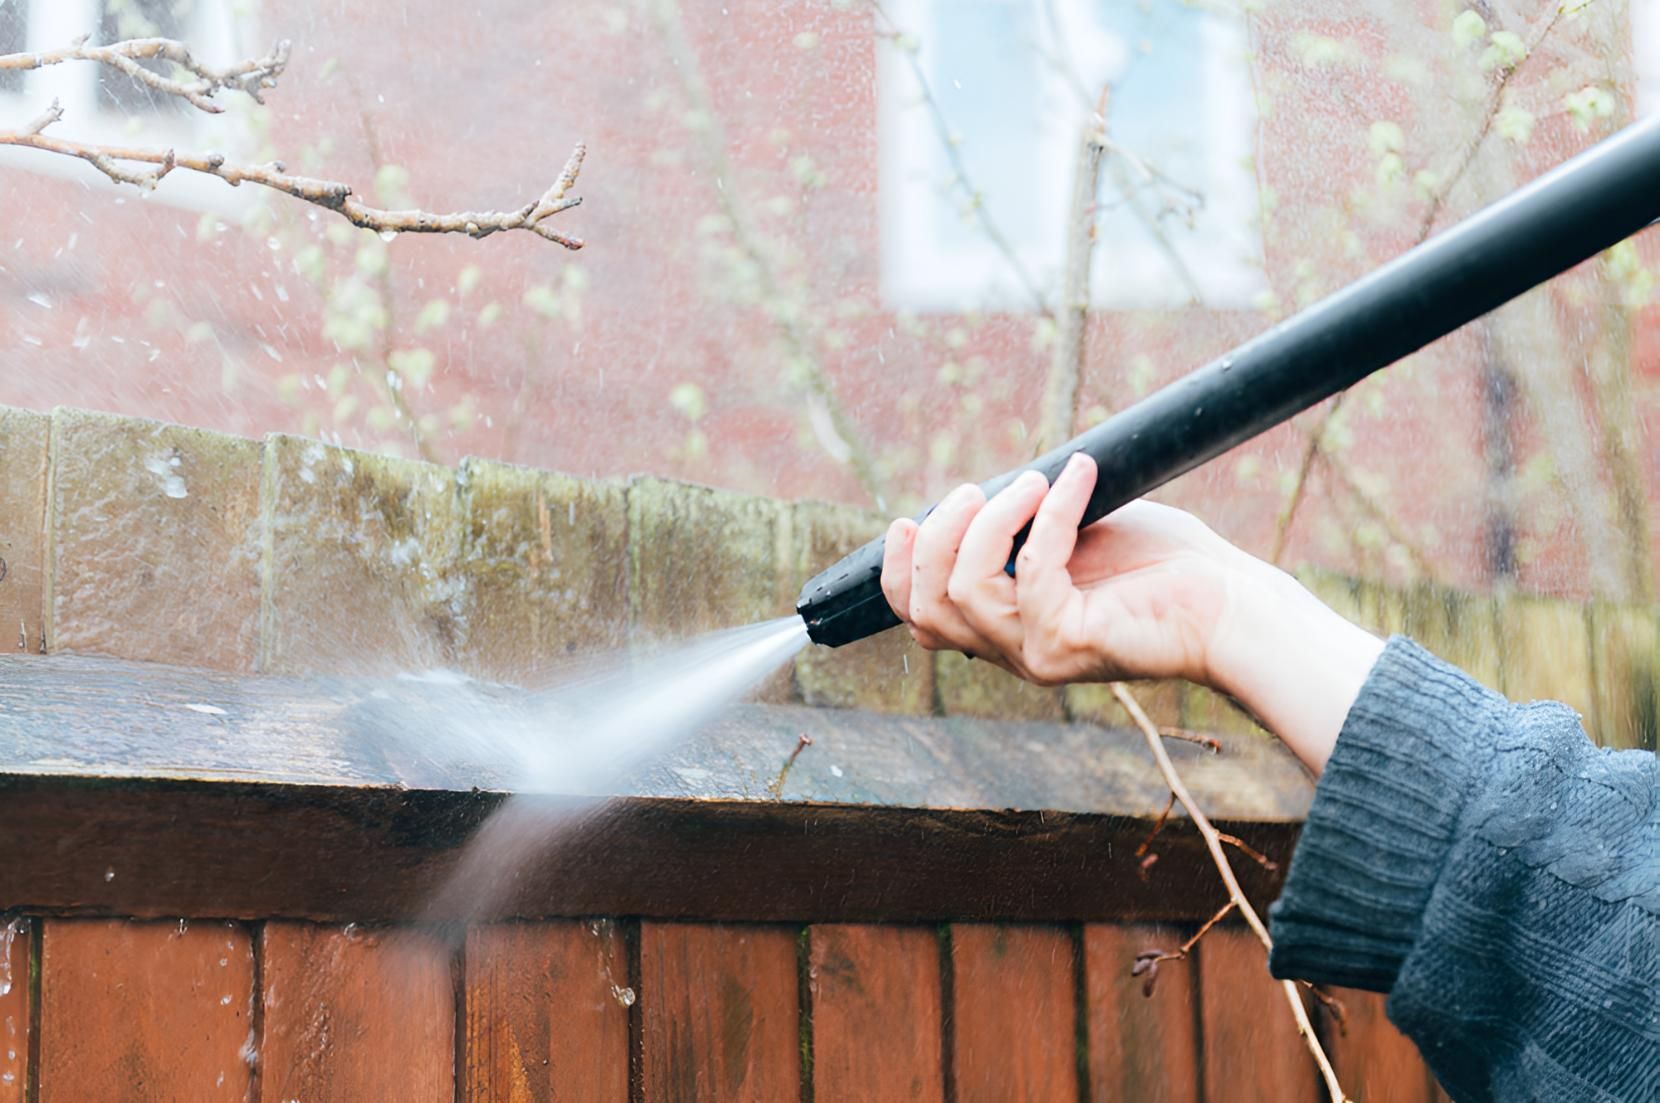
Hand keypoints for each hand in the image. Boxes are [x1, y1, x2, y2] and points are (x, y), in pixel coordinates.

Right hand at [880, 453, 1384, 773]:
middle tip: (976, 490)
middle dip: (936, 538)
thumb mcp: (1076, 534)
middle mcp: (1014, 653)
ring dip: (989, 521)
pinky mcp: (1070, 645)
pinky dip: (1051, 513)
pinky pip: (1034, 569)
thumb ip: (1024, 524)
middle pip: (927, 607)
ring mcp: (1039, 655)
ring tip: (1034, 480)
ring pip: (965, 590)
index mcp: (1007, 632)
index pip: (921, 619)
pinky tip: (1079, 478)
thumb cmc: (1166, 566)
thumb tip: (986, 488)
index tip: (906, 520)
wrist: (1235, 605)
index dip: (899, 572)